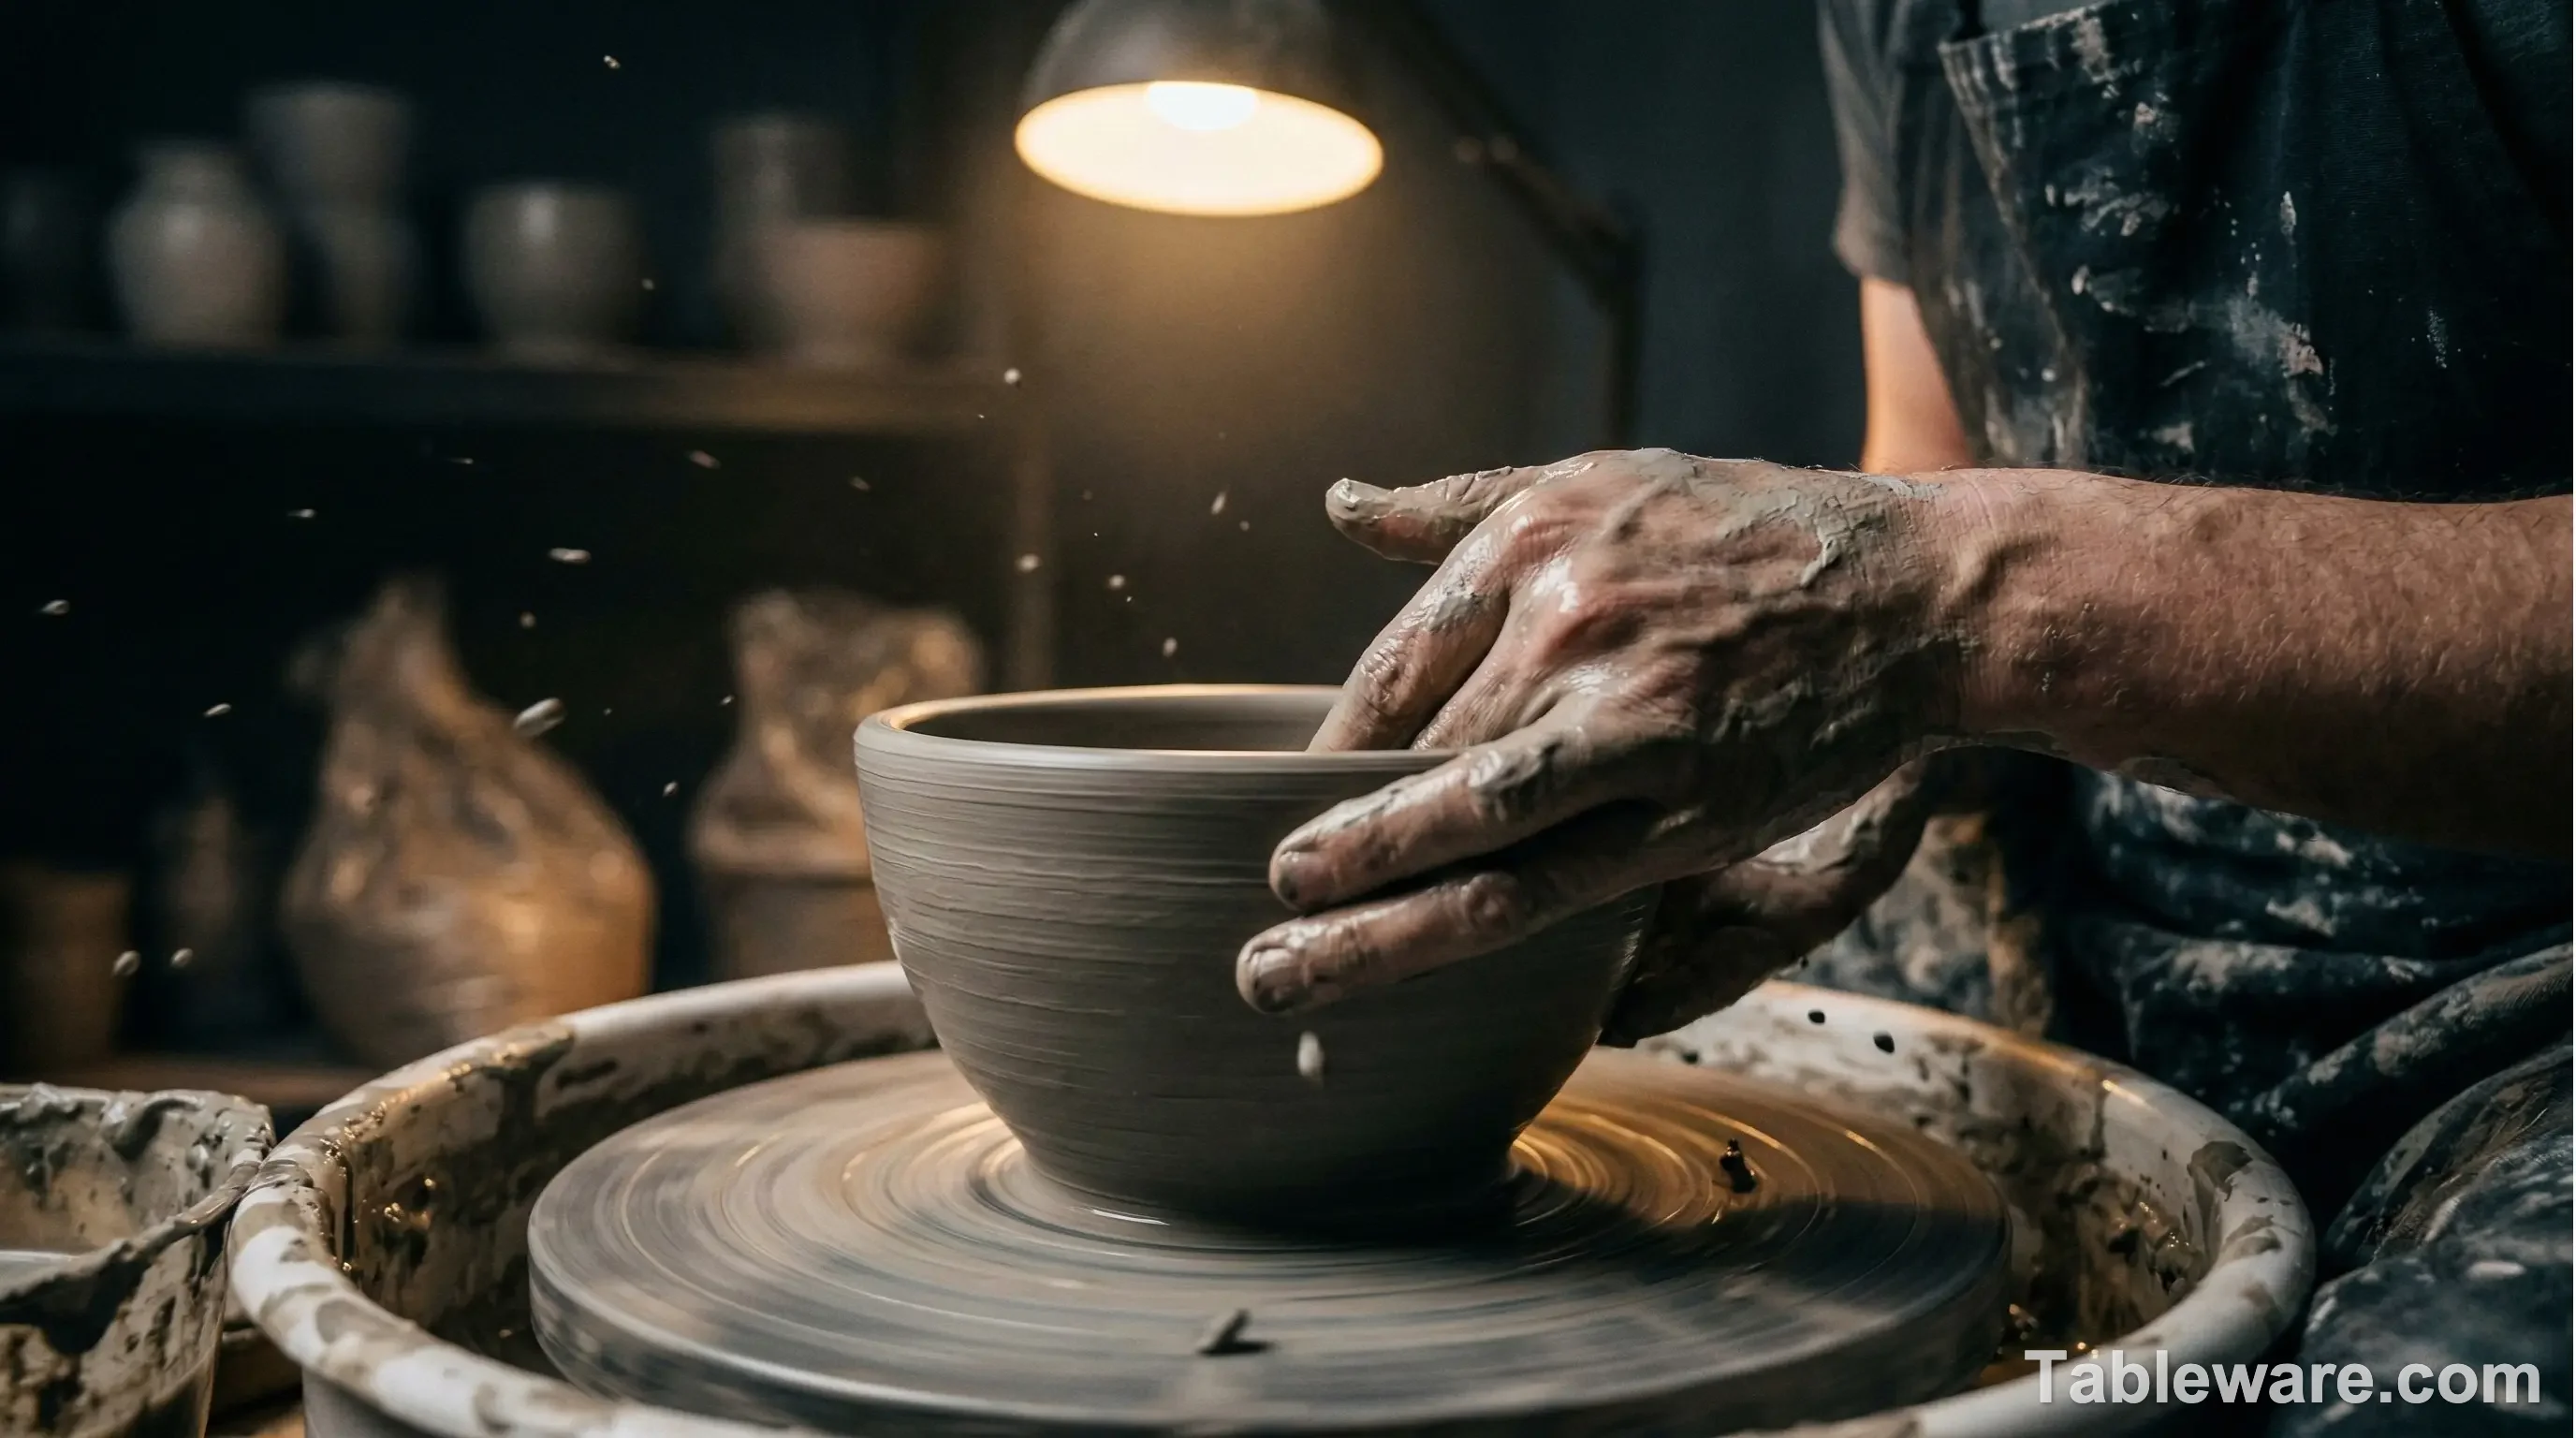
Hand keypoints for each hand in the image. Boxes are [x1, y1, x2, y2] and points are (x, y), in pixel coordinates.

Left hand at [1235, 448, 1967, 1016]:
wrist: (1916, 585)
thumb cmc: (1750, 531)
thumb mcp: (1600, 478)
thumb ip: (1459, 505)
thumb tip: (1339, 507)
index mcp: (1529, 541)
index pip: (1390, 669)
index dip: (1327, 755)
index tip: (1284, 808)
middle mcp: (1562, 621)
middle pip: (1407, 755)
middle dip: (1325, 839)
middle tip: (1254, 906)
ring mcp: (1624, 717)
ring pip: (1454, 829)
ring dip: (1354, 904)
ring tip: (1273, 963)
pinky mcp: (1686, 806)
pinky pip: (1545, 879)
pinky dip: (1455, 925)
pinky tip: (1394, 960)